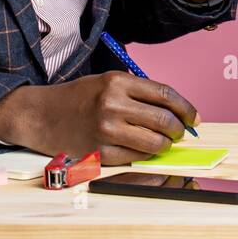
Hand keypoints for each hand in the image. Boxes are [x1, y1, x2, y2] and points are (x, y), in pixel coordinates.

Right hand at [0, 72, 200, 165]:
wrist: (42, 115)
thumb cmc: (79, 98)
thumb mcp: (107, 81)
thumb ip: (137, 91)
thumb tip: (174, 109)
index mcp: (117, 82)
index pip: (165, 95)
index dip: (186, 108)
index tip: (194, 118)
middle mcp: (112, 104)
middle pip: (163, 120)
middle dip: (178, 129)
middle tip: (180, 132)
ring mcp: (106, 130)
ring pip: (154, 143)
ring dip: (165, 145)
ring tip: (163, 142)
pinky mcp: (100, 152)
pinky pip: (136, 157)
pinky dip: (145, 155)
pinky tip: (143, 150)